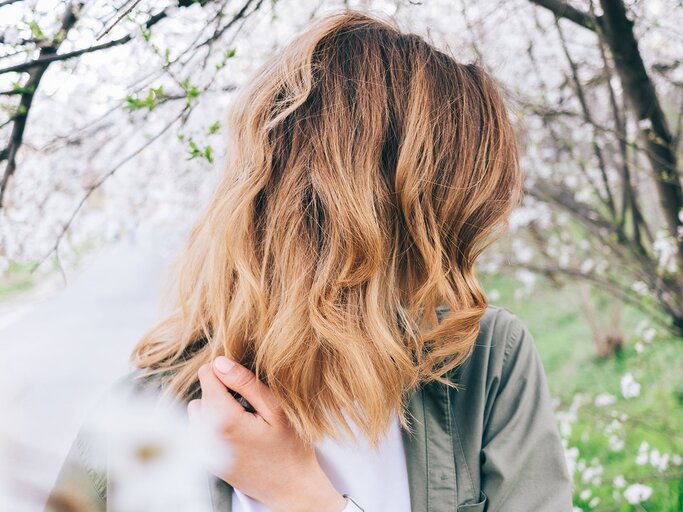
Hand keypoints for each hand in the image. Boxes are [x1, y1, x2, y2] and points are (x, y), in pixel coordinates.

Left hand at [187, 357, 347, 511]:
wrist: (290, 488)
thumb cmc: (289, 449)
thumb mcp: (275, 410)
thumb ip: (246, 383)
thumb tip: (220, 362)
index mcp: (224, 420)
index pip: (207, 375)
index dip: (227, 372)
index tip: (245, 384)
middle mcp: (207, 435)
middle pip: (203, 392)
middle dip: (224, 392)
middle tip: (250, 407)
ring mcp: (204, 450)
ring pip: (198, 411)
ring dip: (216, 409)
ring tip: (243, 420)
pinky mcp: (205, 459)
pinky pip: (200, 429)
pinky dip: (215, 425)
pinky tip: (238, 434)